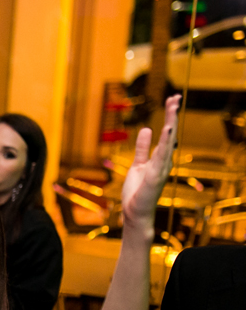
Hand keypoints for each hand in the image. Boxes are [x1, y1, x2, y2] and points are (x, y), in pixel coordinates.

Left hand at [121, 94, 180, 236]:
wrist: (135, 212)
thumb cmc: (137, 191)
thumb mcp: (138, 164)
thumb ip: (142, 148)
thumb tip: (147, 129)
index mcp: (160, 158)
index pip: (167, 133)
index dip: (170, 116)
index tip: (172, 100)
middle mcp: (164, 161)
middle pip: (170, 134)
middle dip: (172, 115)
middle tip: (175, 97)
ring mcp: (161, 168)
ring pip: (168, 142)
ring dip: (170, 123)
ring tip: (173, 107)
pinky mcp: (155, 176)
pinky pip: (160, 156)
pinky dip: (164, 142)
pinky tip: (166, 129)